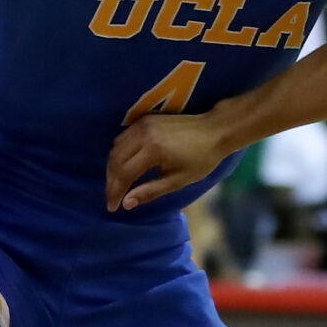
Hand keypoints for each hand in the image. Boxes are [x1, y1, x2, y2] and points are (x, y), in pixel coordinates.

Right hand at [110, 109, 230, 209]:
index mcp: (153, 149)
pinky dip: (118, 153)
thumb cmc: (202, 158)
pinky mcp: (144, 119)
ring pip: (116, 147)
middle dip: (111, 182)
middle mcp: (143, 133)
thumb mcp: (178, 180)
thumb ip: (150, 191)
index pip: (124, 173)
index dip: (116, 192)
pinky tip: (121, 166)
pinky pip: (123, 137)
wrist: (215, 130)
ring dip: (112, 167)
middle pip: (116, 160)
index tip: (113, 207)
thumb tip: (126, 203)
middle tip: (112, 199)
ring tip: (115, 185)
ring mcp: (142, 124)